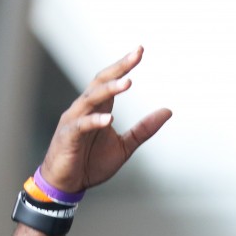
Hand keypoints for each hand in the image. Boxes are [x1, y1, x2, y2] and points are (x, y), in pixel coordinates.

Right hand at [39, 46, 171, 193]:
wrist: (67, 184)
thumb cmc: (91, 163)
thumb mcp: (124, 146)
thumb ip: (144, 129)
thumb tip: (168, 111)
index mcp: (98, 109)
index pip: (110, 81)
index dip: (124, 66)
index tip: (140, 51)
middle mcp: (84, 109)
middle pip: (100, 82)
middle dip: (118, 68)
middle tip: (136, 55)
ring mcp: (74, 121)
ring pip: (91, 99)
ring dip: (109, 90)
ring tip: (127, 83)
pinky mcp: (68, 137)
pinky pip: (81, 125)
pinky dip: (94, 121)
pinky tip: (109, 118)